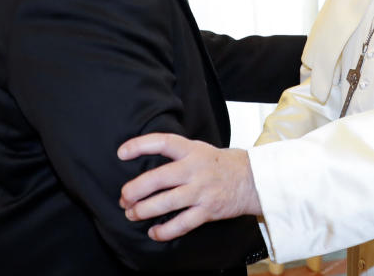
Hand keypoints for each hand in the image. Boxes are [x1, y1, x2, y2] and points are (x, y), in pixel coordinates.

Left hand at [117, 133, 261, 240]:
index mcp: (192, 150)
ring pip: (166, 202)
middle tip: (124, 197)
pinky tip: (154, 232)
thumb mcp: (201, 150)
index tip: (121, 153)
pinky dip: (165, 231)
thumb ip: (178, 155)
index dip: (140, 146)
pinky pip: (182, 224)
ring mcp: (201, 191)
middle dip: (135, 189)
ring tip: (132, 214)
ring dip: (144, 210)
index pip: (163, 142)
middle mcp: (195, 169)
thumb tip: (145, 165)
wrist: (252, 180)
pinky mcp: (207, 210)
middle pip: (159, 178)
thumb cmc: (221, 165)